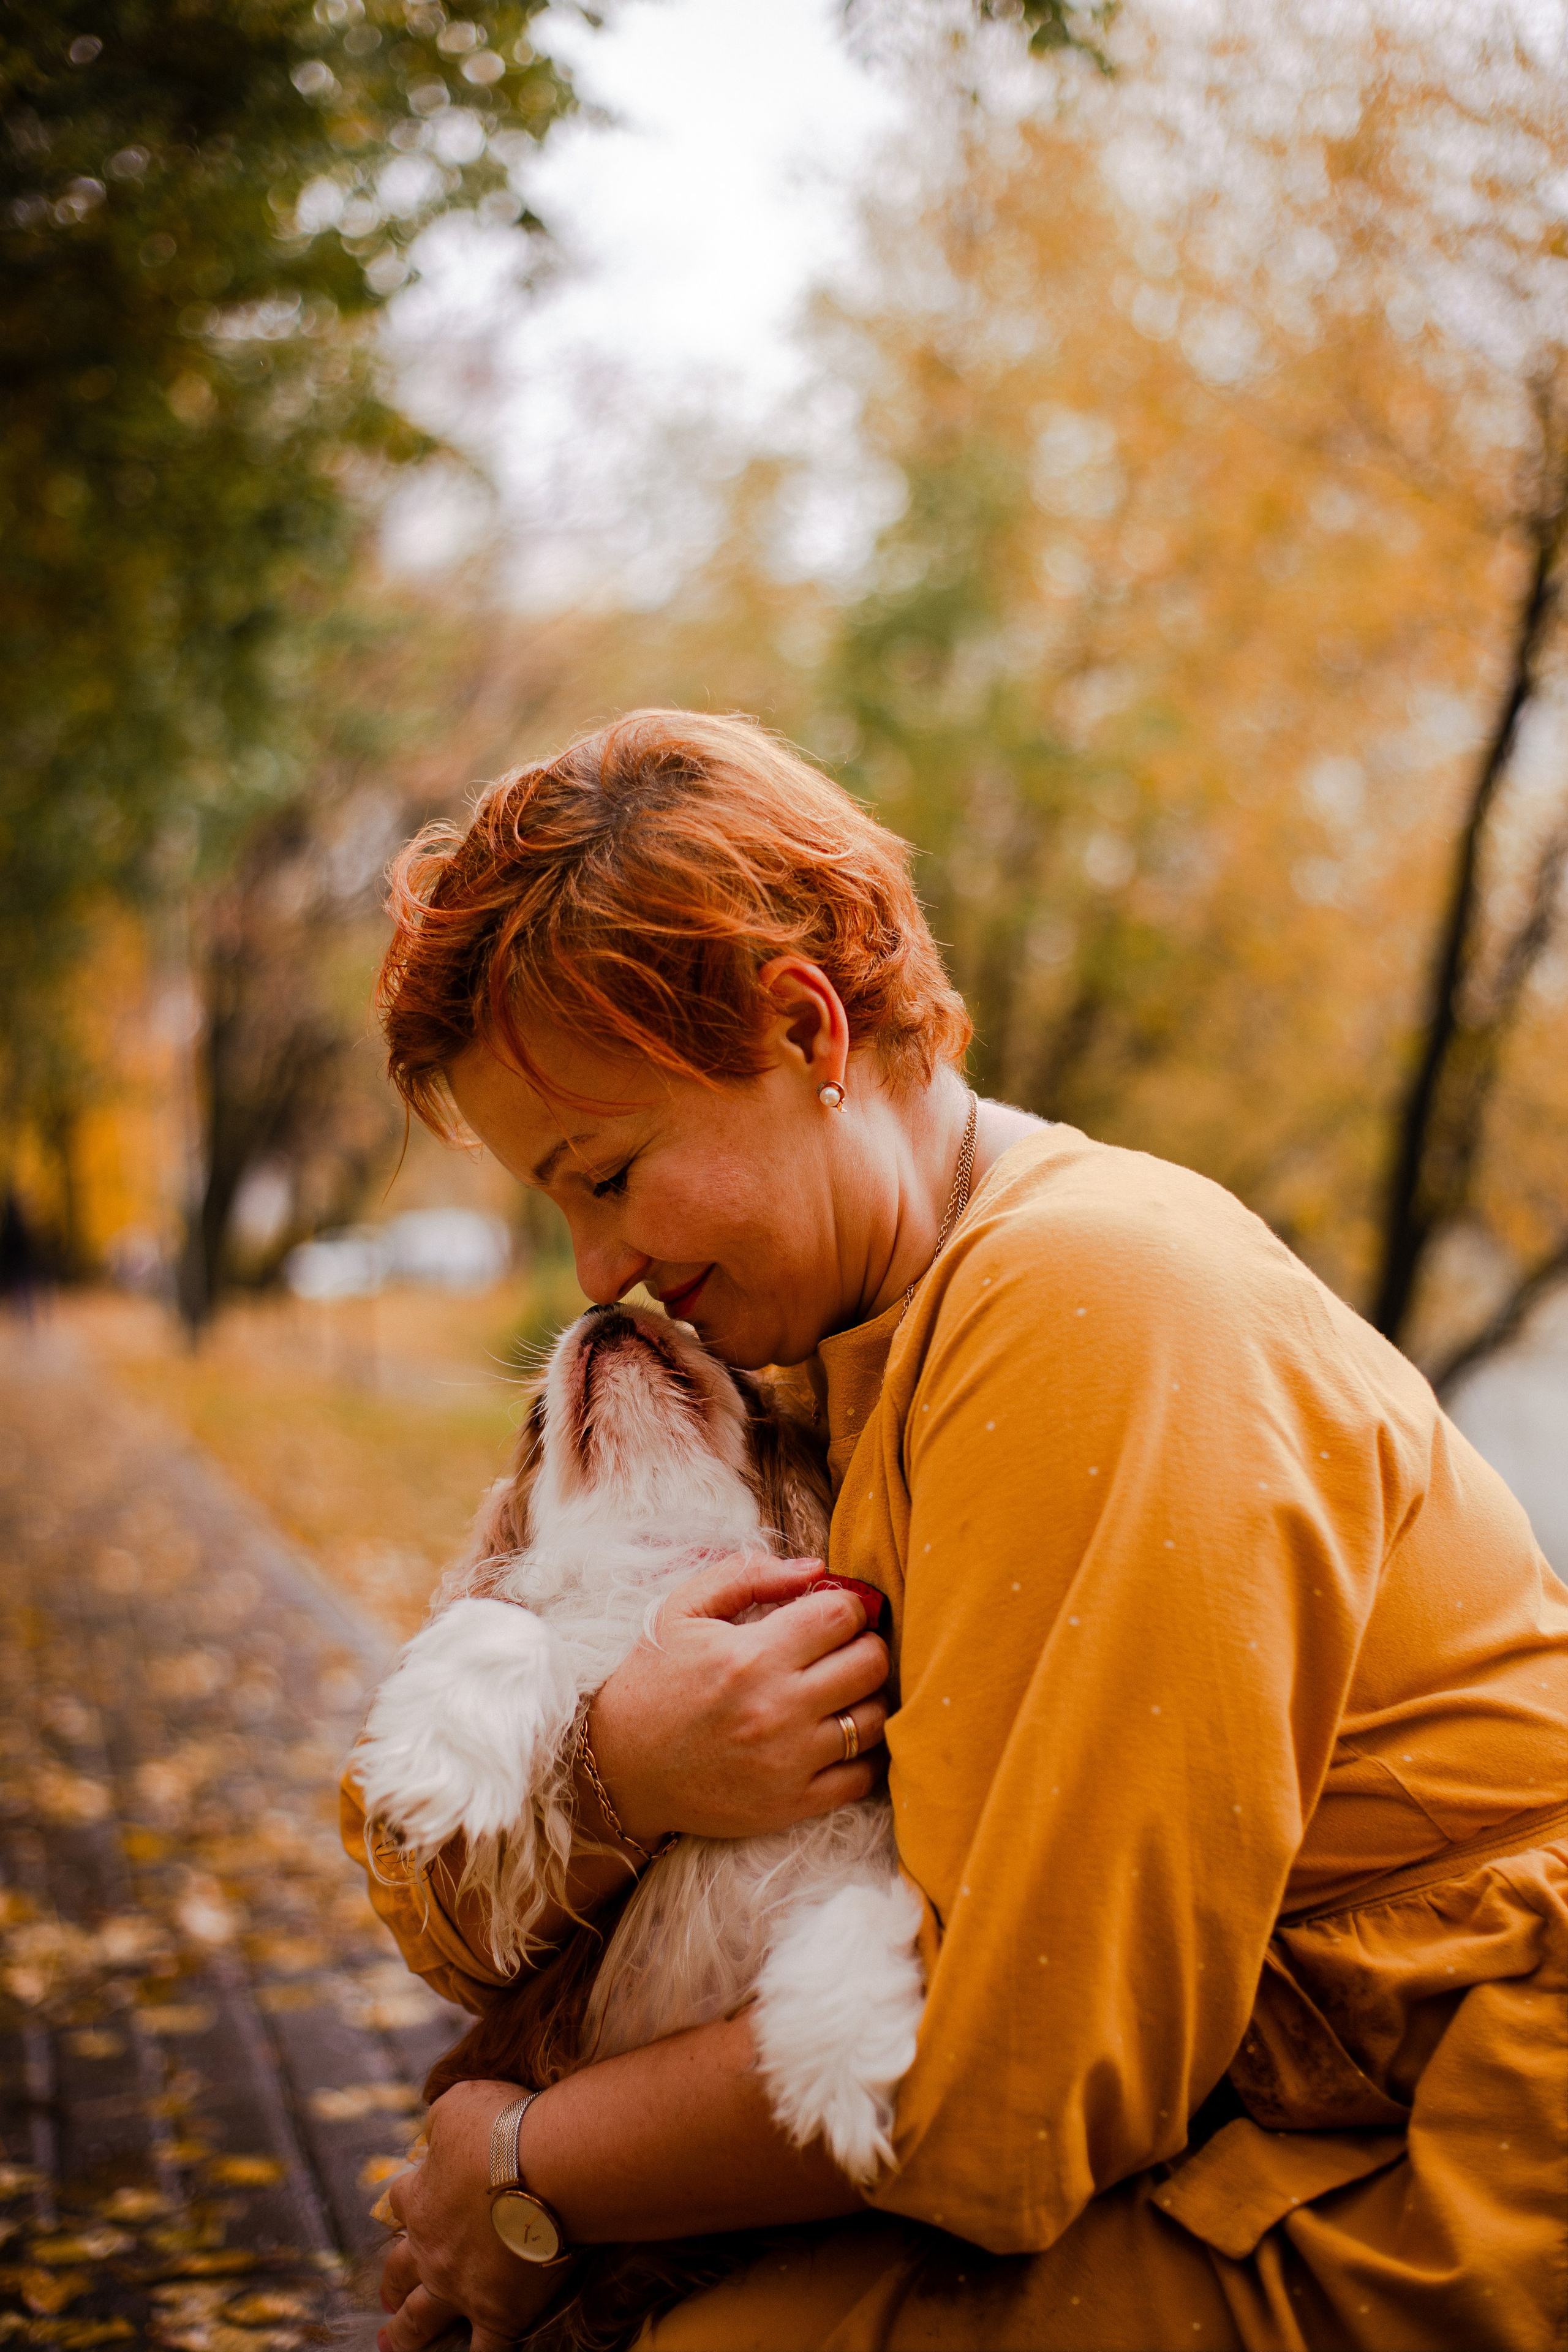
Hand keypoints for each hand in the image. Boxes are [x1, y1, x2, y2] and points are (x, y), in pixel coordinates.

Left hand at [379, 2080, 570, 2351]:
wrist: (545, 2167)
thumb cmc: (503, 2126)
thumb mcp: (458, 2104)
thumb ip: (440, 2122)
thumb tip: (433, 2132)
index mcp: (420, 2196)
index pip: (399, 2201)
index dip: (403, 2202)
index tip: (407, 2203)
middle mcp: (430, 2248)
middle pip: (399, 2269)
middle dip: (391, 2282)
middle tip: (384, 2298)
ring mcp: (460, 2286)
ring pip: (421, 2319)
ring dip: (404, 2334)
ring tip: (392, 2343)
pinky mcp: (498, 2313)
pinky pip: (483, 2351)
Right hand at [587, 1554, 888, 1846]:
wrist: (621, 1768)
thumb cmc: (655, 1680)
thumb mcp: (682, 1610)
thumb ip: (746, 1575)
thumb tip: (816, 1566)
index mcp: (752, 1655)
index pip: (843, 1614)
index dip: (846, 1604)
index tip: (830, 1612)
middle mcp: (778, 1709)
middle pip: (870, 1663)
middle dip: (864, 1644)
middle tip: (842, 1648)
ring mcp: (788, 1762)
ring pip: (875, 1719)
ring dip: (867, 1697)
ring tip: (842, 1691)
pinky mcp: (791, 1805)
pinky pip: (862, 1777)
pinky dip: (863, 1755)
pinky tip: (840, 1736)